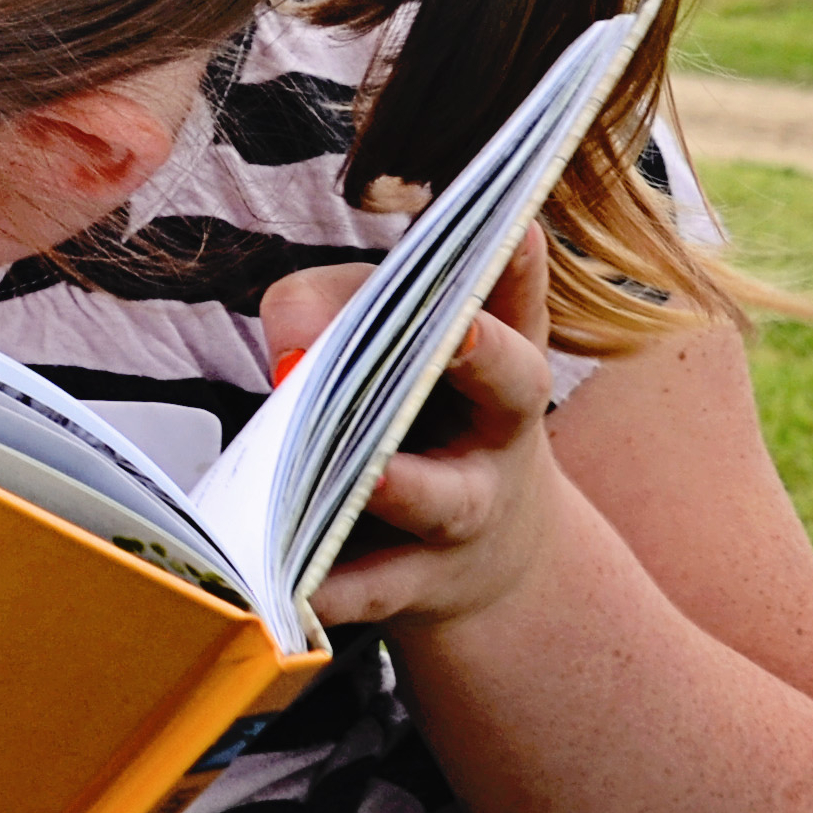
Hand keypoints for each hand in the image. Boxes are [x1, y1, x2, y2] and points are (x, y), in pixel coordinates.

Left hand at [264, 237, 564, 633]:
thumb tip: (293, 346)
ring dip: (406, 484)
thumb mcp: (388, 342)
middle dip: (484, 355)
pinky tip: (295, 584)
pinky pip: (374, 583)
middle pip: (510, 385)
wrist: (483, 553)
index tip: (515, 227)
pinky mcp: (419, 578)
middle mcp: (500, 425)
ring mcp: (467, 508)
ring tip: (371, 474)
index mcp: (499, 351)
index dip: (519, 263)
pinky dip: (337, 584)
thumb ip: (330, 309)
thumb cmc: (411, 407)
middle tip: (456, 331)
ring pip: (442, 498)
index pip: (517, 295)